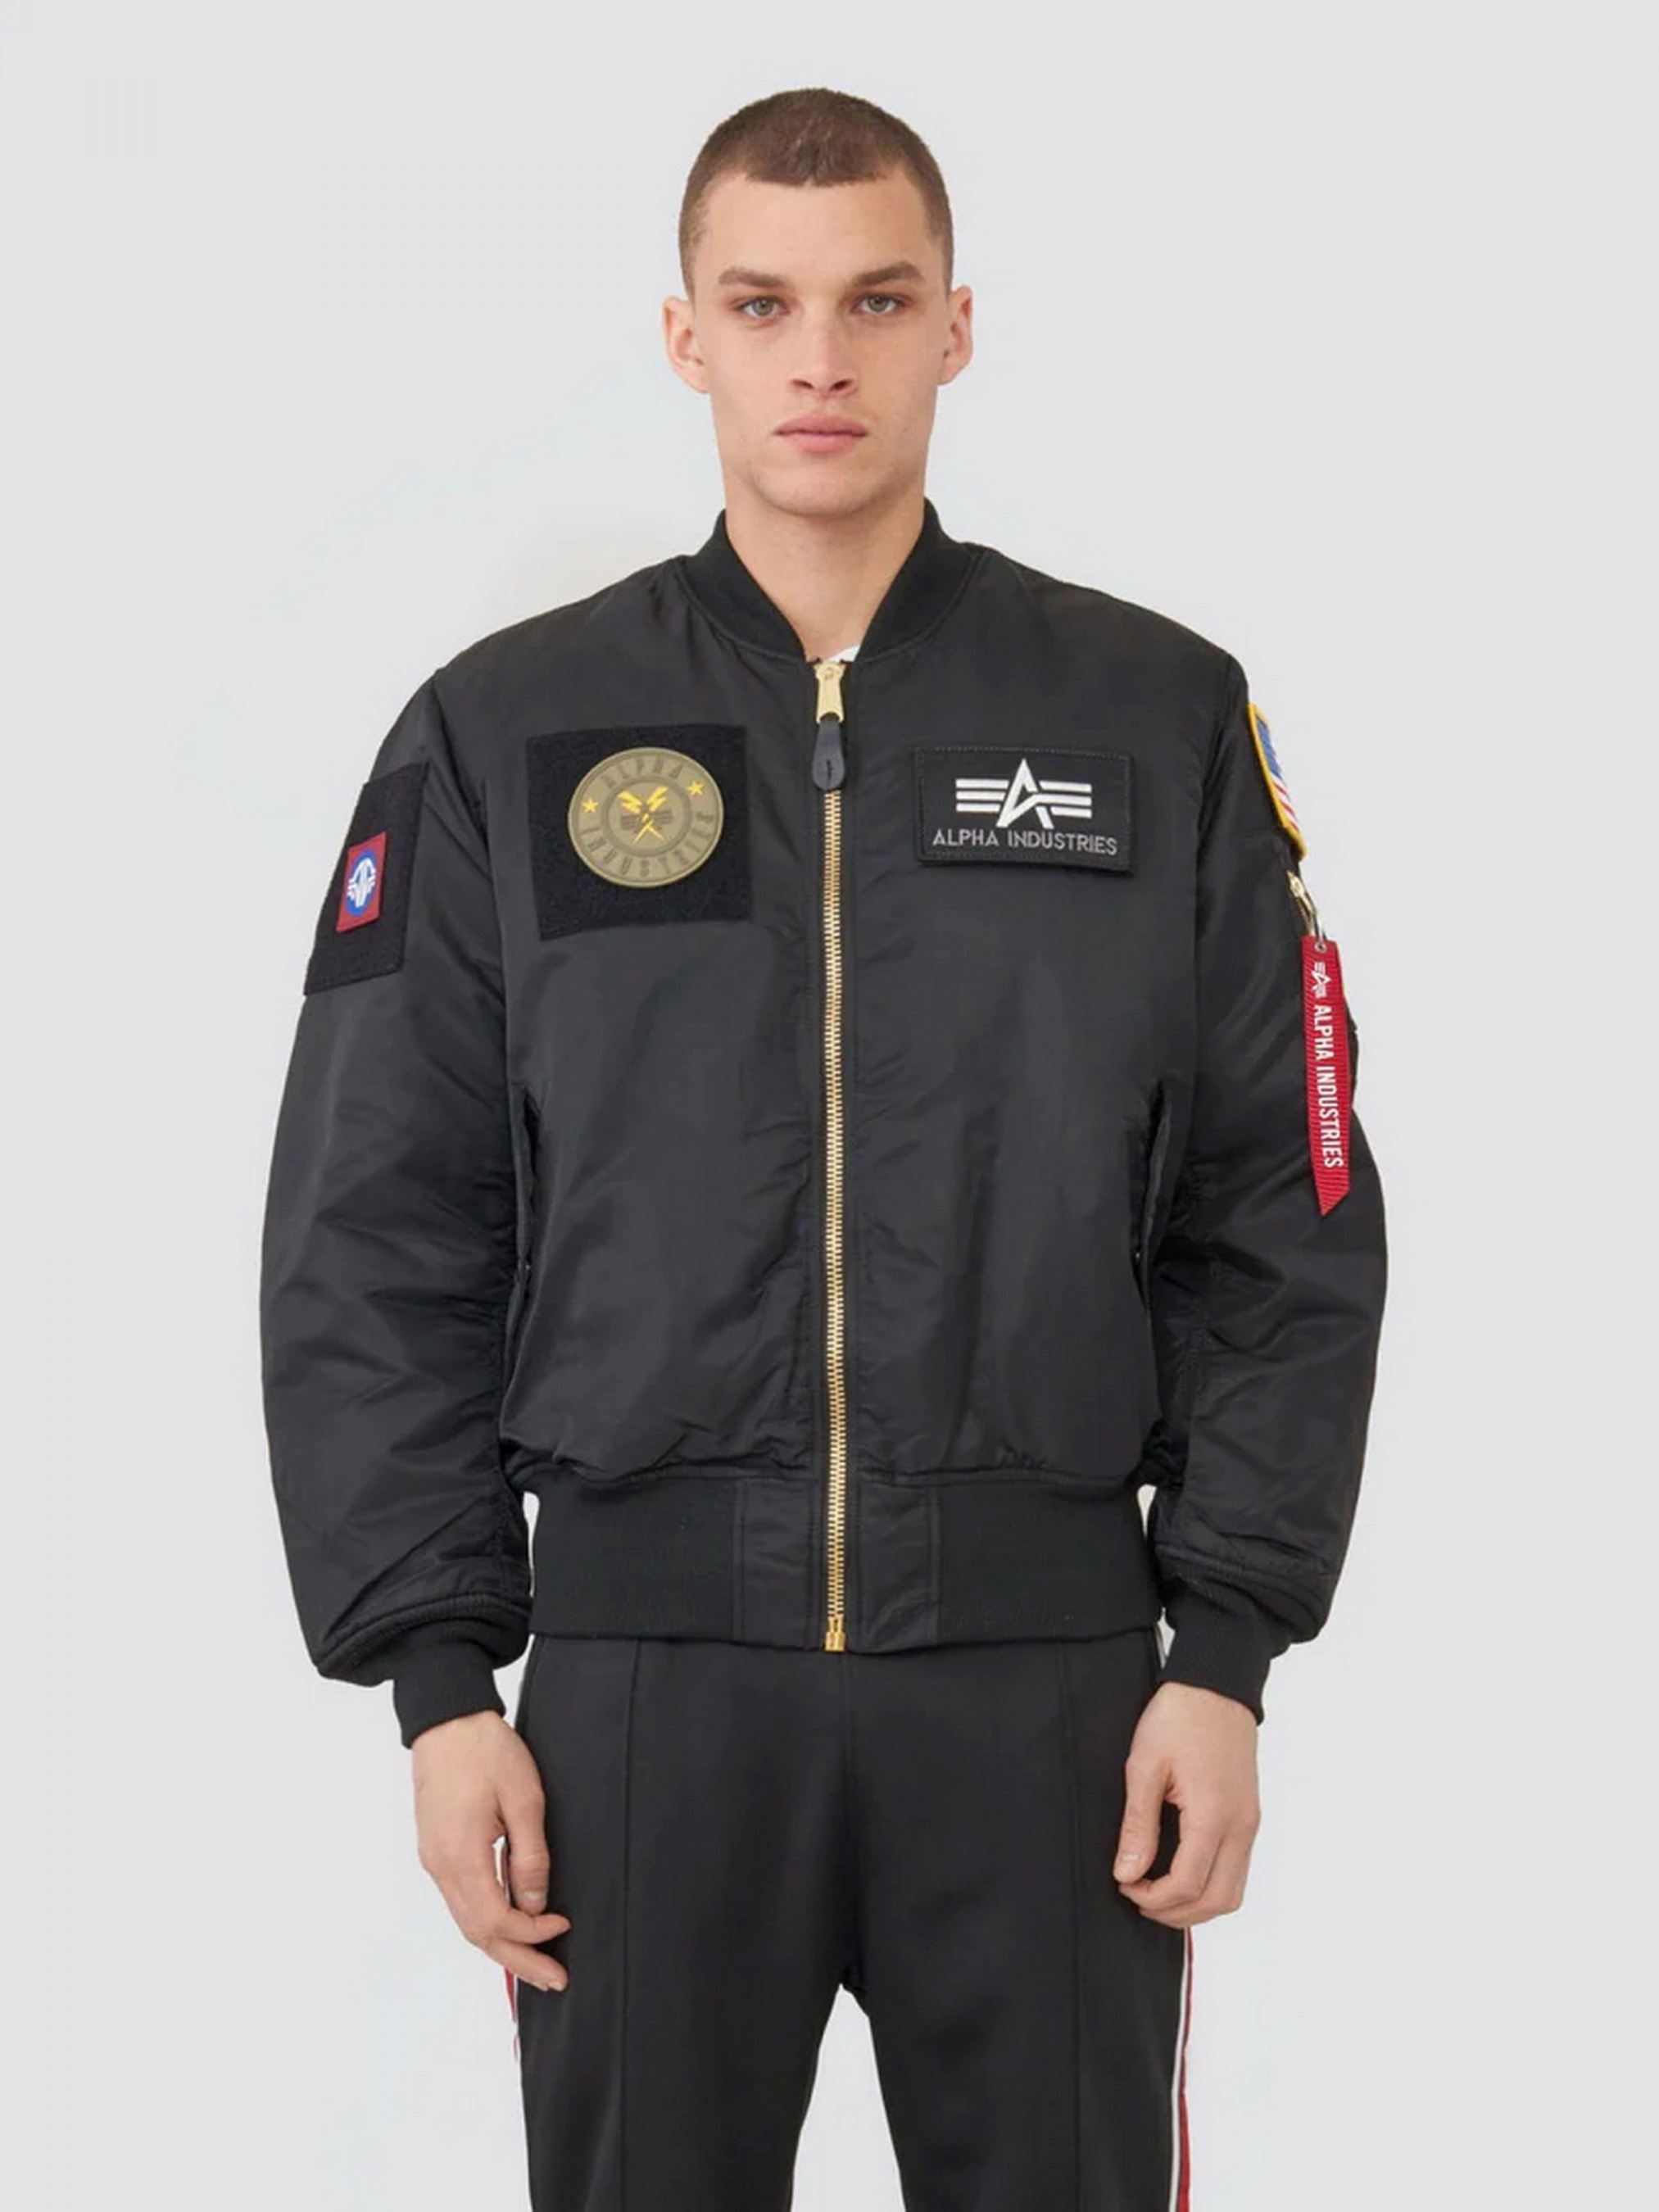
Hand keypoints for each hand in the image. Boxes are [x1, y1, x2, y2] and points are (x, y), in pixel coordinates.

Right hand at [410, 1709, 569, 1991]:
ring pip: (466, 1921)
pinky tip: (512, 1922)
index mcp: (460, 1856)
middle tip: (555, 1980)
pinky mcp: (435, 1850)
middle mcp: (440, 1867)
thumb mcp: (523, 1798)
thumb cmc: (486, 1750)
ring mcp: (433, 1860)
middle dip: (518, 1960)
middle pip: (477, 1933)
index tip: (563, 1927)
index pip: (495, 1921)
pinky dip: (487, 1920)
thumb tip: (536, 1904)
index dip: (531, 1935)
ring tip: (537, 1962)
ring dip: (502, 1944)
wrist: (446, 1719)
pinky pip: (461, 1901)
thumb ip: (530, 1855)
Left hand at [1113, 1682, 1260, 1926]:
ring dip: (1198, 1904)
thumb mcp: (1144, 1766)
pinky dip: (1212, 1884)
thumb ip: (1138, 1825)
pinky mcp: (1250, 1815)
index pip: (1188, 1884)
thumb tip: (1127, 1873)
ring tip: (1159, 1893)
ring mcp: (1250, 1822)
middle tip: (1139, 1899)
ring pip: (1234, 1892)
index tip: (1125, 1885)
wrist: (1215, 1685)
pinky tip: (1183, 1873)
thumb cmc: (1178, 1718)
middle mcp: (1241, 1826)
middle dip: (1177, 1913)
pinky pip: (1238, 1869)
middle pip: (1218, 1901)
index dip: (1154, 1898)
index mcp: (1214, 1815)